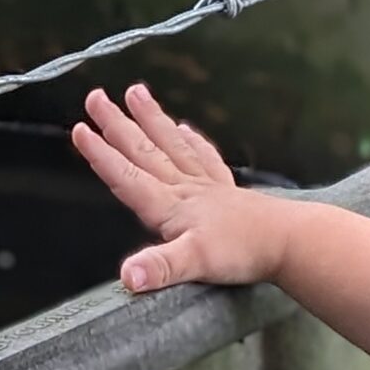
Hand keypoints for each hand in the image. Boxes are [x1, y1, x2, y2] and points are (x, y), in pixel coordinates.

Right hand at [70, 83, 290, 292]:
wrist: (290, 242)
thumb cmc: (243, 253)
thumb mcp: (195, 264)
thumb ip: (159, 268)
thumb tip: (127, 276)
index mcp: (171, 206)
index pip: (127, 176)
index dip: (101, 155)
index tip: (79, 129)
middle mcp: (185, 189)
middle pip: (144, 151)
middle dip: (117, 125)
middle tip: (95, 96)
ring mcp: (207, 186)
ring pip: (171, 144)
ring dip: (151, 119)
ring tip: (135, 92)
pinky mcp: (227, 190)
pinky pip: (204, 157)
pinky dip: (191, 140)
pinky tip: (185, 128)